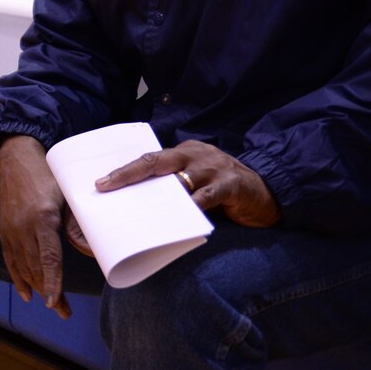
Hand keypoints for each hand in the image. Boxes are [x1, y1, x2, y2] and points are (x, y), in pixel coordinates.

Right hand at [0, 136, 74, 318]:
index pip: (48, 258)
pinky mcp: (3, 230)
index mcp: (42, 218)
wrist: (16, 160)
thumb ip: (77, 224)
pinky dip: (18, 277)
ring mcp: (10, 230)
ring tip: (53, 306)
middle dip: (49, 292)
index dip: (53, 282)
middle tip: (64, 312)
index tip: (55, 303)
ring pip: (23, 267)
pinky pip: (10, 259)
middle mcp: (22, 227)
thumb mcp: (68, 196)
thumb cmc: (48, 176)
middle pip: (35, 268)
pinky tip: (27, 292)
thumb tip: (89, 251)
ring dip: (37, 288)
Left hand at [97, 141, 280, 227]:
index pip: (149, 159)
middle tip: (106, 186)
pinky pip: (206, 196)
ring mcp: (214, 168)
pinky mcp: (231, 184)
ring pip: (179, 179)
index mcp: (185, 152)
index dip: (124, 171)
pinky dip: (192, 205)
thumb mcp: (197, 184)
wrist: (270, 193)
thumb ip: (175, 188)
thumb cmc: (225, 191)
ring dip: (157, 196)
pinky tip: (179, 217)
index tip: (101, 183)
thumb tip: (140, 206)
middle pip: (155, 161)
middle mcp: (196, 155)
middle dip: (128, 174)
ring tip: (136, 210)